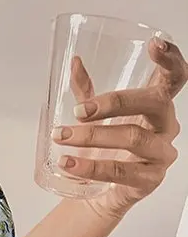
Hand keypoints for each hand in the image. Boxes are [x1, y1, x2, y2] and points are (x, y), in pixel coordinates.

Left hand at [52, 38, 187, 219]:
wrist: (101, 192)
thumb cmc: (105, 147)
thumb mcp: (95, 115)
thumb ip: (86, 90)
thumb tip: (74, 63)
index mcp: (156, 105)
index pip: (173, 78)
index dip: (170, 59)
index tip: (155, 44)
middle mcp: (166, 126)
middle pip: (152, 104)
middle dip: (114, 103)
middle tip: (79, 111)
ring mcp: (161, 153)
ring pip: (133, 137)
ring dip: (93, 136)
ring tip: (62, 136)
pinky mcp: (149, 179)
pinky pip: (120, 171)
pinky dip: (90, 167)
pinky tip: (68, 163)